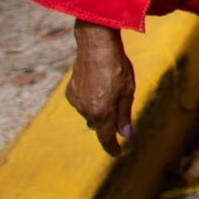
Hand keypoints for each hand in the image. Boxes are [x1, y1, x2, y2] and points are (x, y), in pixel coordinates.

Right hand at [68, 23, 136, 155]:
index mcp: (102, 113)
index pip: (106, 138)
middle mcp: (86, 111)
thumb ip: (124, 115)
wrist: (95, 46)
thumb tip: (125, 135)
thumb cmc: (116, 67)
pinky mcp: (70, 92)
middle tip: (119, 105)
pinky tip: (96, 83)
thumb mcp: (128, 91)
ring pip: (91, 113)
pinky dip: (90, 98)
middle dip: (109, 122)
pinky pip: (82, 102)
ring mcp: (76, 102)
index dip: (112, 147)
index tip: (118, 152)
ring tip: (109, 87)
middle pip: (99, 124)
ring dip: (99, 107)